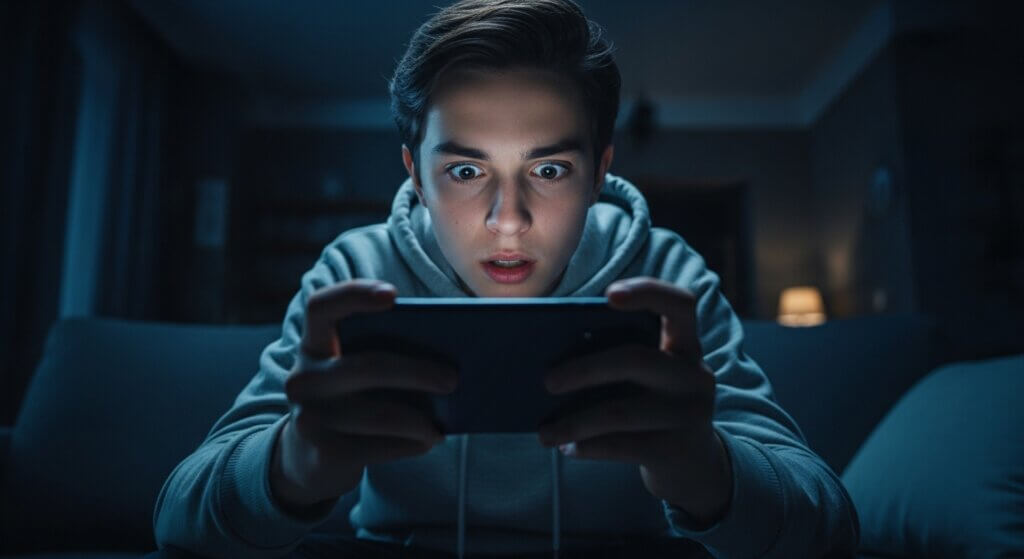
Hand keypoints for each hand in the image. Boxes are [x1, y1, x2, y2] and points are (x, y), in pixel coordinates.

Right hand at [270, 279, 457, 510]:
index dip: (353, 295)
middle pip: (368, 366)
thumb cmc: (351, 400)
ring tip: (444, 422)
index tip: (393, 296)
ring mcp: (308, 417)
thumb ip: (384, 352)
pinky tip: (430, 440)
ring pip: (379, 415)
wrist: (311, 458)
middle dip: (417, 372)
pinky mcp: (323, 452)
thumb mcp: (353, 371)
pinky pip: (378, 447)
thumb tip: (448, 353)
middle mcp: (304, 378)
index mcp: (314, 344)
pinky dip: (410, 444)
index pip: (321, 307)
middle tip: (453, 379)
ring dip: (420, 420)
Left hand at [537, 277, 731, 524]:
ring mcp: (689, 414)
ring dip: (574, 421)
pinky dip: (587, 446)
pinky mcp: (677, 450)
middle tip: (547, 381)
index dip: (648, 293)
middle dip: (584, 369)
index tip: (609, 295)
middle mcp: (694, 375)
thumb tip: (552, 359)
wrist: (692, 465)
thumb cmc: (651, 406)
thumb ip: (617, 357)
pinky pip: (622, 445)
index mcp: (684, 344)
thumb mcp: (646, 378)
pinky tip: (567, 448)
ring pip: (621, 412)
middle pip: (635, 360)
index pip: (680, 304)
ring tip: (544, 433)